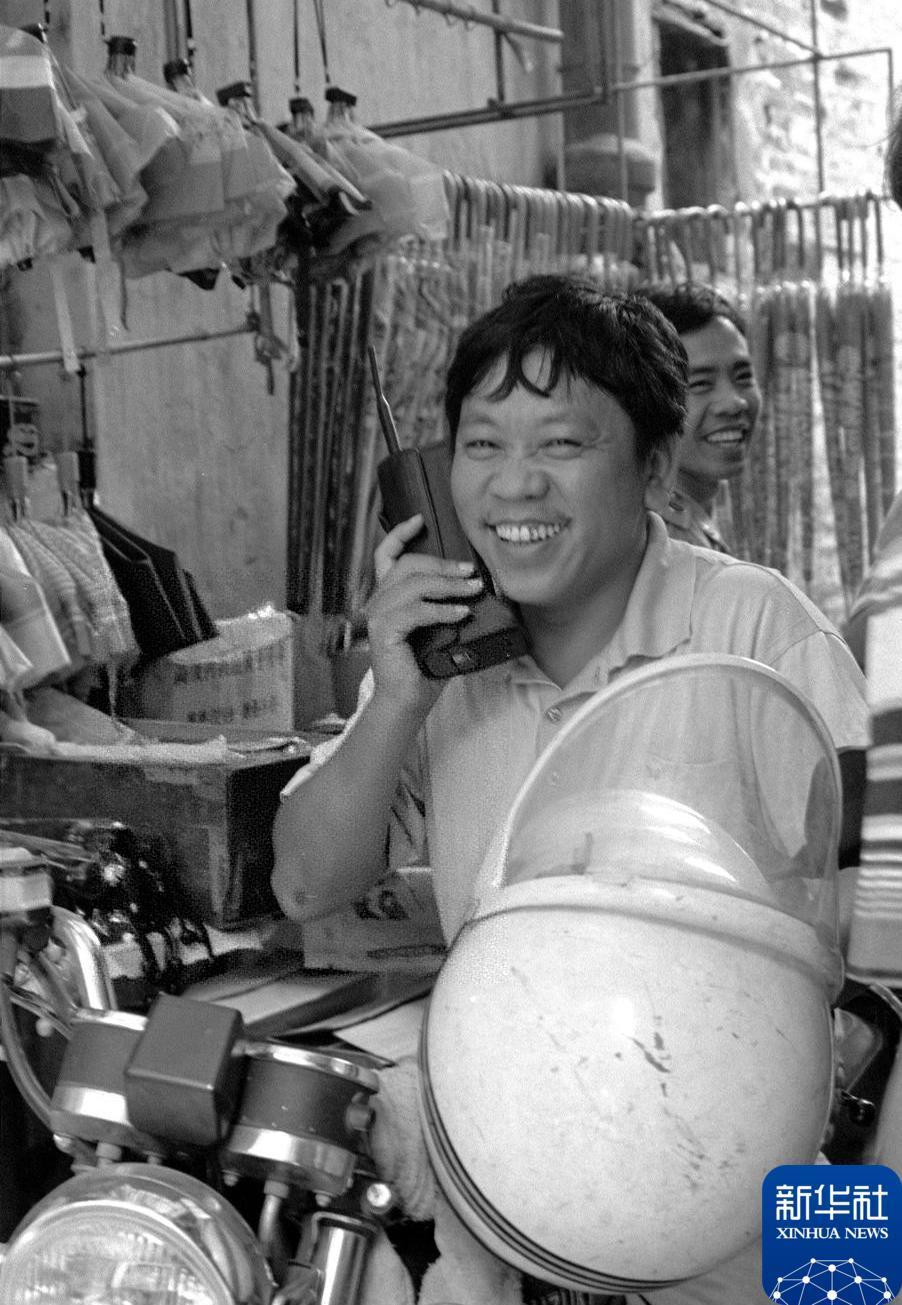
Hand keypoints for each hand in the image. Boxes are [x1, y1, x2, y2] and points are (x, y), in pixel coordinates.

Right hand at [366, 514, 482, 712]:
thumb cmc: (425, 667)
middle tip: (472, 573)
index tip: (419, 520)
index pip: (386, 556)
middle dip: (443, 565)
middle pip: (408, 566)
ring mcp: (378, 616)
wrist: (408, 701)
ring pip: (413, 585)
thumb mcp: (439, 628)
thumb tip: (476, 587)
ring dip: (448, 585)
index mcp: (388, 597)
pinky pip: (415, 610)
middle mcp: (378, 602)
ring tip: (473, 591)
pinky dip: (441, 609)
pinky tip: (460, 613)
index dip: (400, 534)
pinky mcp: (383, 632)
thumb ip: (445, 605)